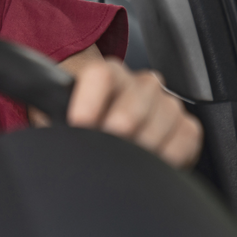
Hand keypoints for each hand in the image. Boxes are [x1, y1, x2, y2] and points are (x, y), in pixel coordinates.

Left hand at [68, 57, 202, 167]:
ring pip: (164, 115)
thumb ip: (55, 118)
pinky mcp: (186, 125)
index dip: (89, 100)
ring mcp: (165, 102)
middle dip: (119, 128)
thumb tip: (50, 133)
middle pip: (135, 99)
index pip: (100, 75)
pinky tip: (152, 162)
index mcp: (104, 74)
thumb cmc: (77, 126)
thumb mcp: (59, 119)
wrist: (103, 134)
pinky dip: (170, 153)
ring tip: (126, 159)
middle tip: (107, 146)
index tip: (79, 124)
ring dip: (144, 143)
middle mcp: (138, 83)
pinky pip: (187, 135)